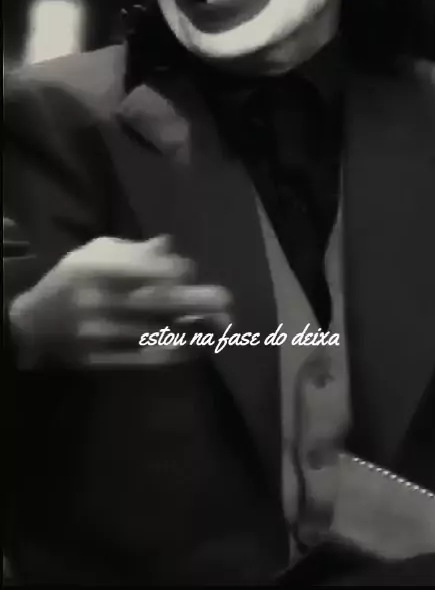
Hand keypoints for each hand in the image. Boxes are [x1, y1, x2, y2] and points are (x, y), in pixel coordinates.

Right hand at [9, 235, 231, 367]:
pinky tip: (195, 346)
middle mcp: (99, 301)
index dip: (174, 271)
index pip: (145, 269)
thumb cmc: (73, 279)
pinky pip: (145, 358)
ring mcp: (100, 334)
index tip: (188, 272)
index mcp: (95, 268)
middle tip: (226, 302)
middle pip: (156, 302)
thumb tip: (171, 247)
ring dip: (193, 330)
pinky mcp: (102, 360)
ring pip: (157, 333)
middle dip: (196, 301)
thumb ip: (134, 250)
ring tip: (222, 326)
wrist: (35, 323)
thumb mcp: (96, 252)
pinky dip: (174, 353)